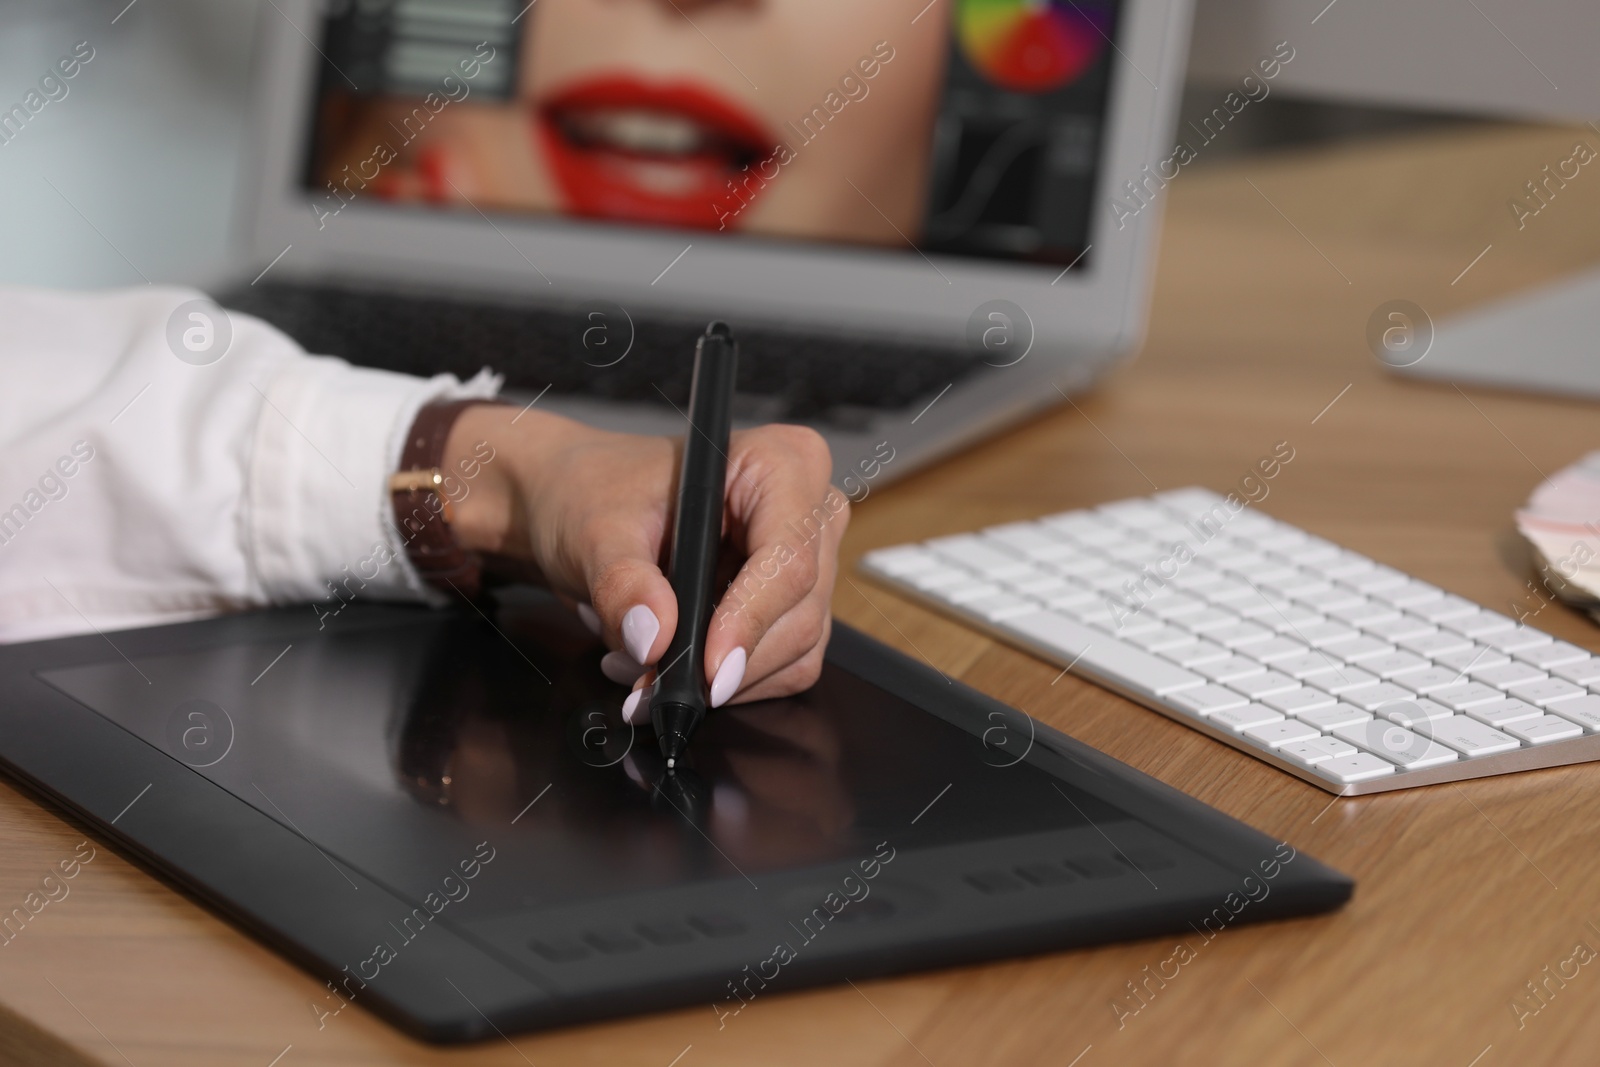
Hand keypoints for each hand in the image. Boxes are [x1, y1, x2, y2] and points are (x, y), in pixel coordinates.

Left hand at [442, 405, 847, 714]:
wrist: (581, 502)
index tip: (705, 671)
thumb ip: (622, 582)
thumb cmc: (595, 492)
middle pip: (798, 614)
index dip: (751, 620)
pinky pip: (783, 668)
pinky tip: (671, 666)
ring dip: (718, 680)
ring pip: (795, 651)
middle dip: (721, 663)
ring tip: (642, 671)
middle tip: (645, 683)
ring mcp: (810, 562)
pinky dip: (727, 684)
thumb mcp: (594, 530)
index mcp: (779, 463)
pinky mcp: (795, 607)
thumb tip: (652, 638)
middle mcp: (809, 511)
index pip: (788, 559)